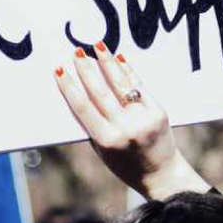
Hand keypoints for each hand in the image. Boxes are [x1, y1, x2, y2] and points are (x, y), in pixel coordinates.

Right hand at [53, 43, 209, 200]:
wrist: (162, 175)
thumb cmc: (126, 165)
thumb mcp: (102, 151)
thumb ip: (93, 125)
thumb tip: (80, 92)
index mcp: (107, 140)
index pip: (83, 108)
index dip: (69, 87)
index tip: (59, 70)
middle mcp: (125, 128)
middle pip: (100, 92)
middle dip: (86, 70)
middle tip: (77, 52)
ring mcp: (143, 118)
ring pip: (121, 85)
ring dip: (107, 63)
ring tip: (97, 46)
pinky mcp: (158, 112)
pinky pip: (140, 87)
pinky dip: (128, 72)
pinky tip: (119, 58)